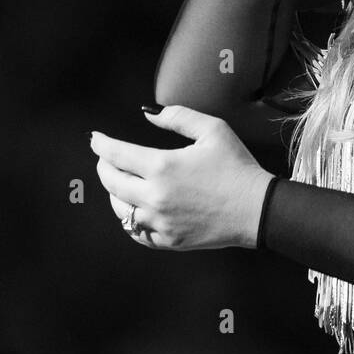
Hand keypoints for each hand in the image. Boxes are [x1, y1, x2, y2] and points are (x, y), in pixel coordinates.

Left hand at [90, 106, 274, 250]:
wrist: (257, 208)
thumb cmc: (238, 166)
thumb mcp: (213, 129)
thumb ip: (177, 116)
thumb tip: (148, 113)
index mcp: (163, 167)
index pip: (116, 154)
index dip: (101, 145)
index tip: (95, 139)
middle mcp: (155, 197)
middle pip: (111, 182)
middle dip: (103, 166)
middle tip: (105, 158)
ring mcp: (160, 222)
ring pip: (119, 208)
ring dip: (115, 192)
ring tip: (120, 182)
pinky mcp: (168, 240)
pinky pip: (135, 231)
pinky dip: (129, 218)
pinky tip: (134, 208)